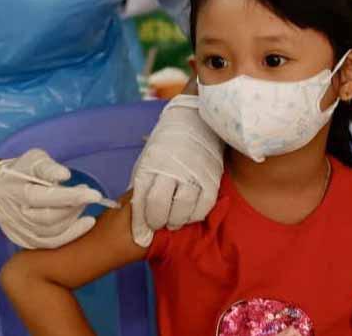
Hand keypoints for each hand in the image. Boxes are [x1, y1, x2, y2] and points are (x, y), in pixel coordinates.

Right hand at [0, 148, 106, 248]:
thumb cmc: (21, 170)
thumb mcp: (33, 159)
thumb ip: (48, 168)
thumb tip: (64, 175)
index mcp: (16, 192)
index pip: (44, 197)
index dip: (71, 197)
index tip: (95, 194)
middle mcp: (16, 215)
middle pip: (49, 218)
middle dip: (74, 208)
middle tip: (89, 195)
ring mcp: (19, 231)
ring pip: (52, 233)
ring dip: (74, 220)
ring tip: (83, 204)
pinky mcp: (25, 241)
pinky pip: (50, 244)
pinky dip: (70, 235)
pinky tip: (84, 224)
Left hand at [130, 94, 223, 245]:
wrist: (193, 117)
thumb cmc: (166, 144)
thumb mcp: (148, 159)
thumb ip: (144, 185)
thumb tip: (139, 215)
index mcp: (150, 163)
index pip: (141, 199)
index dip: (140, 221)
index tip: (141, 233)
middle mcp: (170, 167)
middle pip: (159, 205)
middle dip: (157, 222)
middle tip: (158, 225)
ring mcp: (192, 171)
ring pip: (183, 208)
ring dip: (177, 221)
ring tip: (174, 222)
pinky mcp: (212, 175)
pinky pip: (204, 204)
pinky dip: (196, 215)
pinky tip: (190, 214)